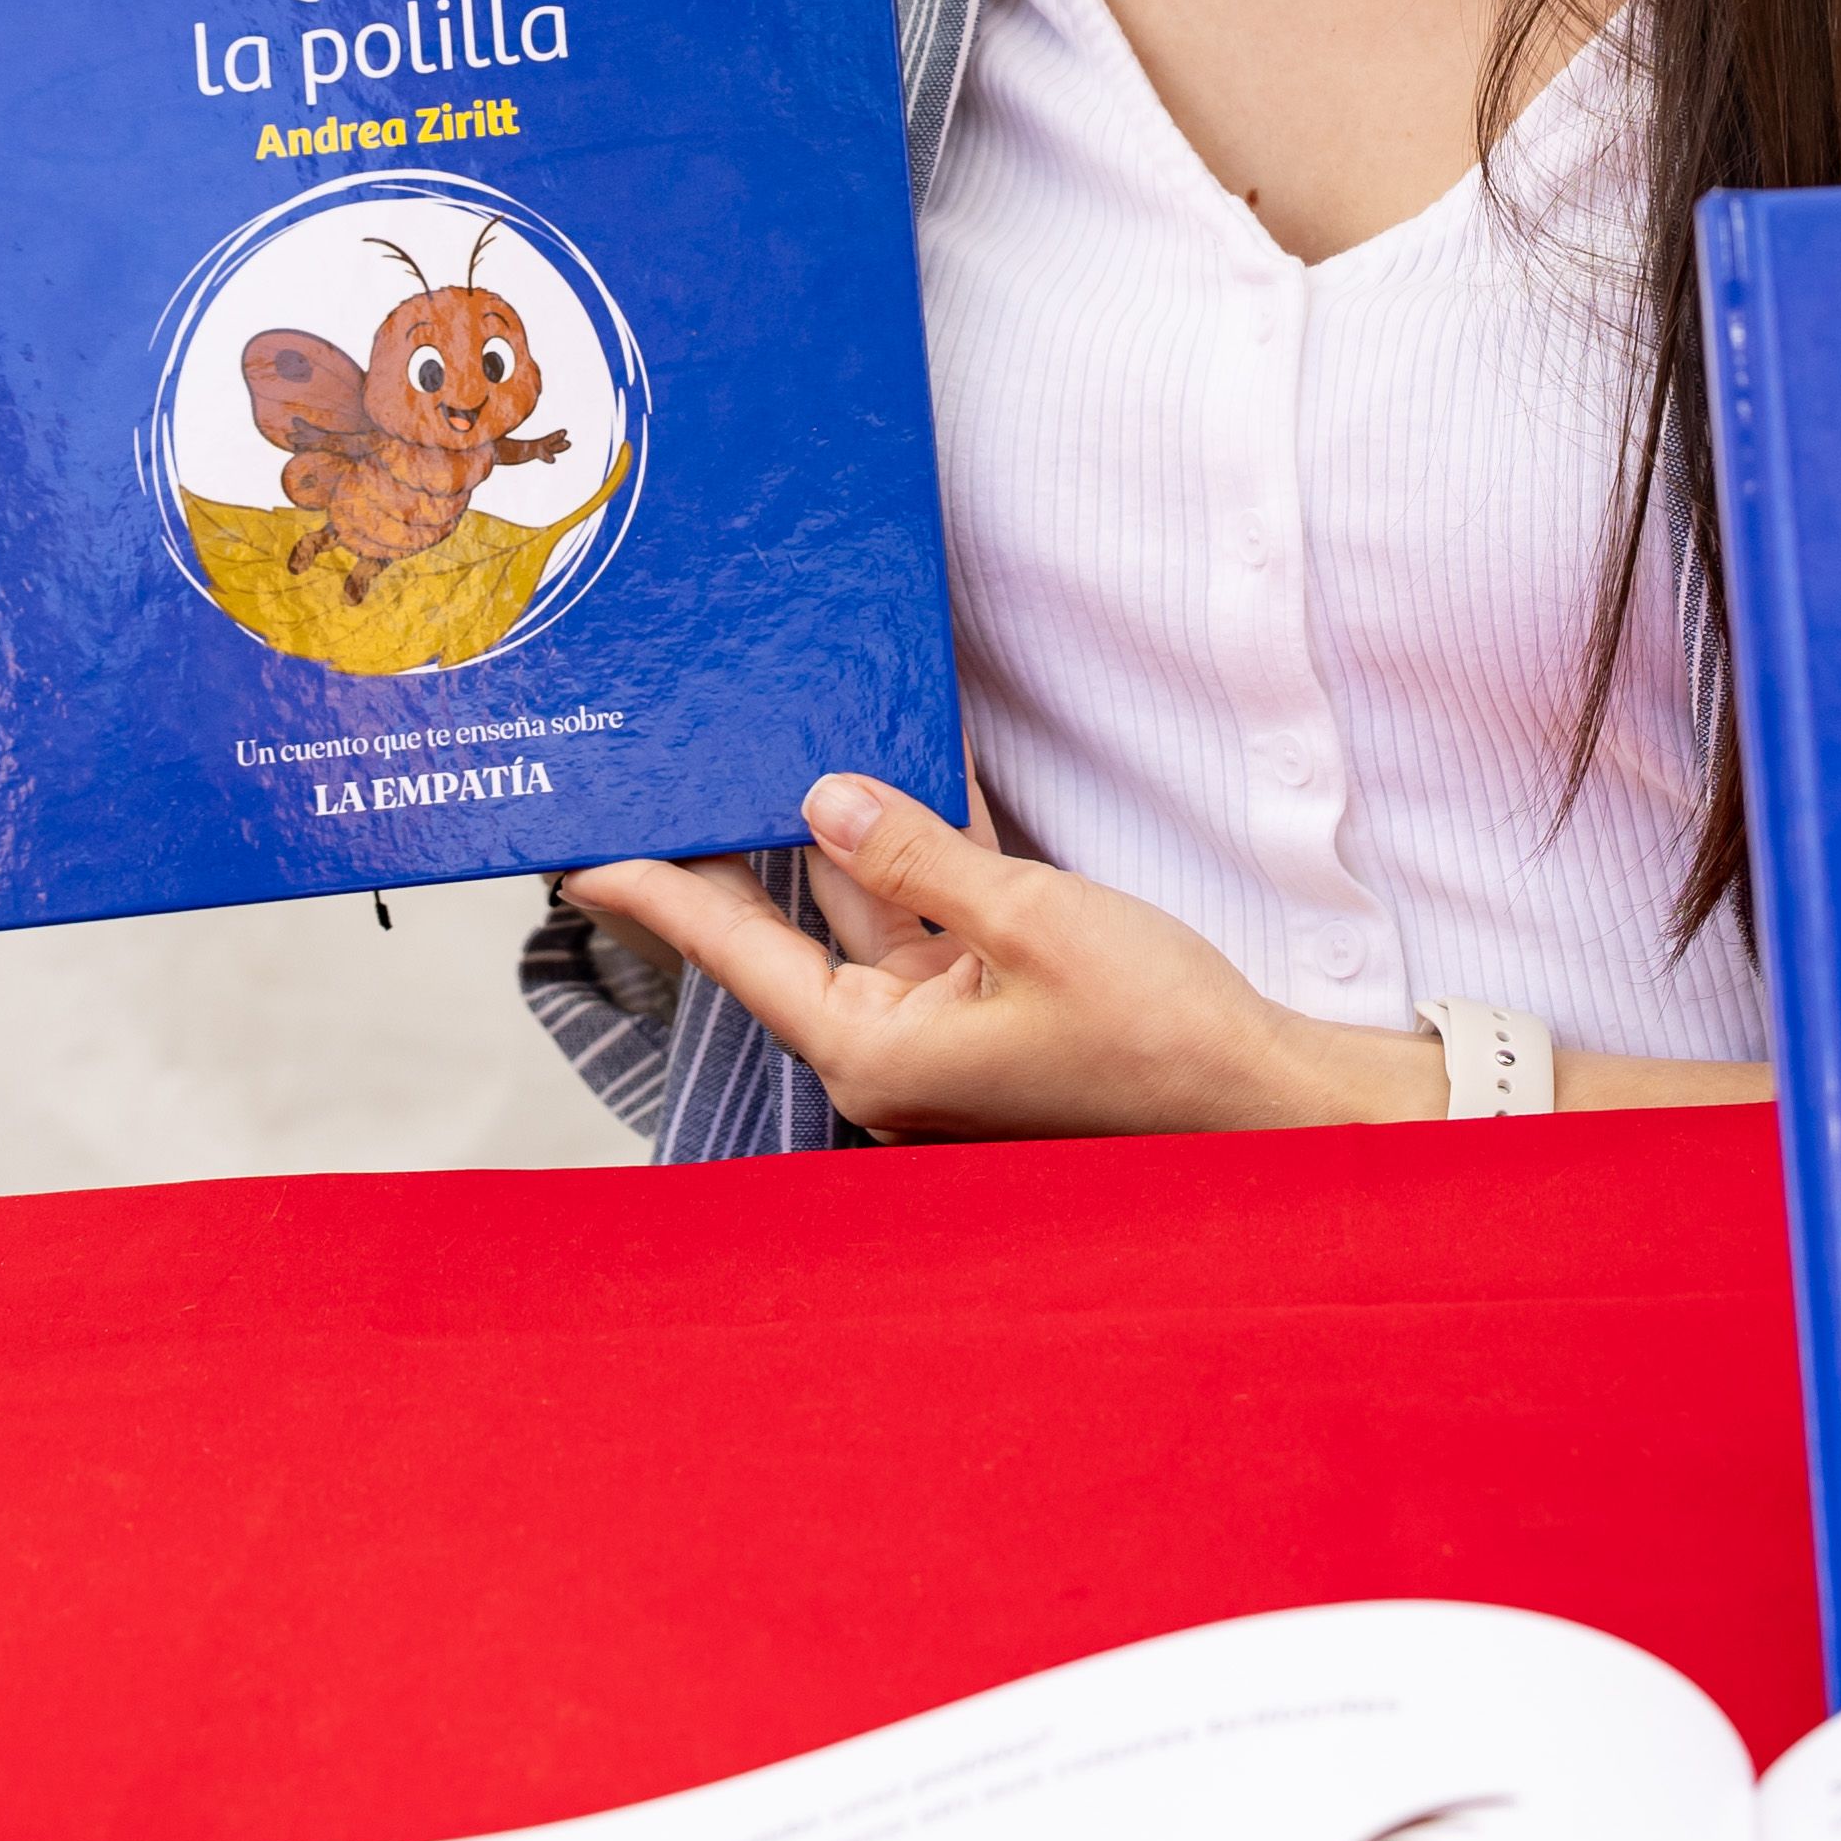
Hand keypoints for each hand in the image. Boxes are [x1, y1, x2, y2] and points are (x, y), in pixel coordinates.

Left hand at [558, 778, 1440, 1141]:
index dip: (656, 892)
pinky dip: (924, 856)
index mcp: (873, 1051)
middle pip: (792, 928)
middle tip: (670, 773)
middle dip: (742, 844)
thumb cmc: (1153, 1033)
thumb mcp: (1028, 918)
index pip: (735, 952)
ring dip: (846, 830)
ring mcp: (943, 1033)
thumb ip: (915, 854)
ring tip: (782, 741)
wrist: (1260, 1100)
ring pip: (869, 912)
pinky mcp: (995, 1013)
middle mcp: (891, 1050)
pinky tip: (909, 773)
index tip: (580, 852)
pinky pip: (935, 921)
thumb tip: (820, 800)